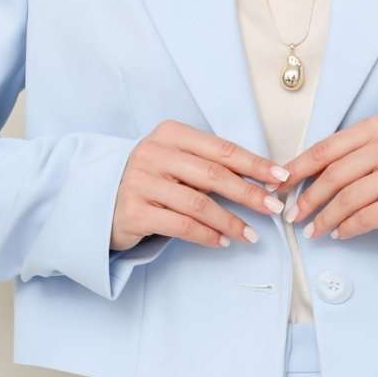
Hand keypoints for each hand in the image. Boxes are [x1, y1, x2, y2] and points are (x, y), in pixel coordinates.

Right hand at [109, 119, 289, 250]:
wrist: (97, 199)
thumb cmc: (149, 179)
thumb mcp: (175, 161)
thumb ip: (208, 165)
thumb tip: (261, 180)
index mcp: (170, 134)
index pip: (221, 149)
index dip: (255, 164)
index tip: (281, 177)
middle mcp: (154, 154)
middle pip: (214, 175)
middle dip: (249, 193)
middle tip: (274, 208)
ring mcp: (141, 182)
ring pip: (199, 203)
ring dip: (230, 221)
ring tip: (251, 235)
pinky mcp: (135, 212)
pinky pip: (181, 225)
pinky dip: (207, 235)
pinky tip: (223, 241)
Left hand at [277, 115, 377, 240]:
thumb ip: (354, 154)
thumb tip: (307, 175)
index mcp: (377, 128)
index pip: (326, 148)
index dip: (298, 168)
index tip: (280, 184)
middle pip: (333, 175)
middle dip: (307, 198)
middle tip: (292, 215)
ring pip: (347, 199)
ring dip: (324, 218)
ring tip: (313, 231)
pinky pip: (366, 217)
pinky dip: (348, 228)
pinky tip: (339, 234)